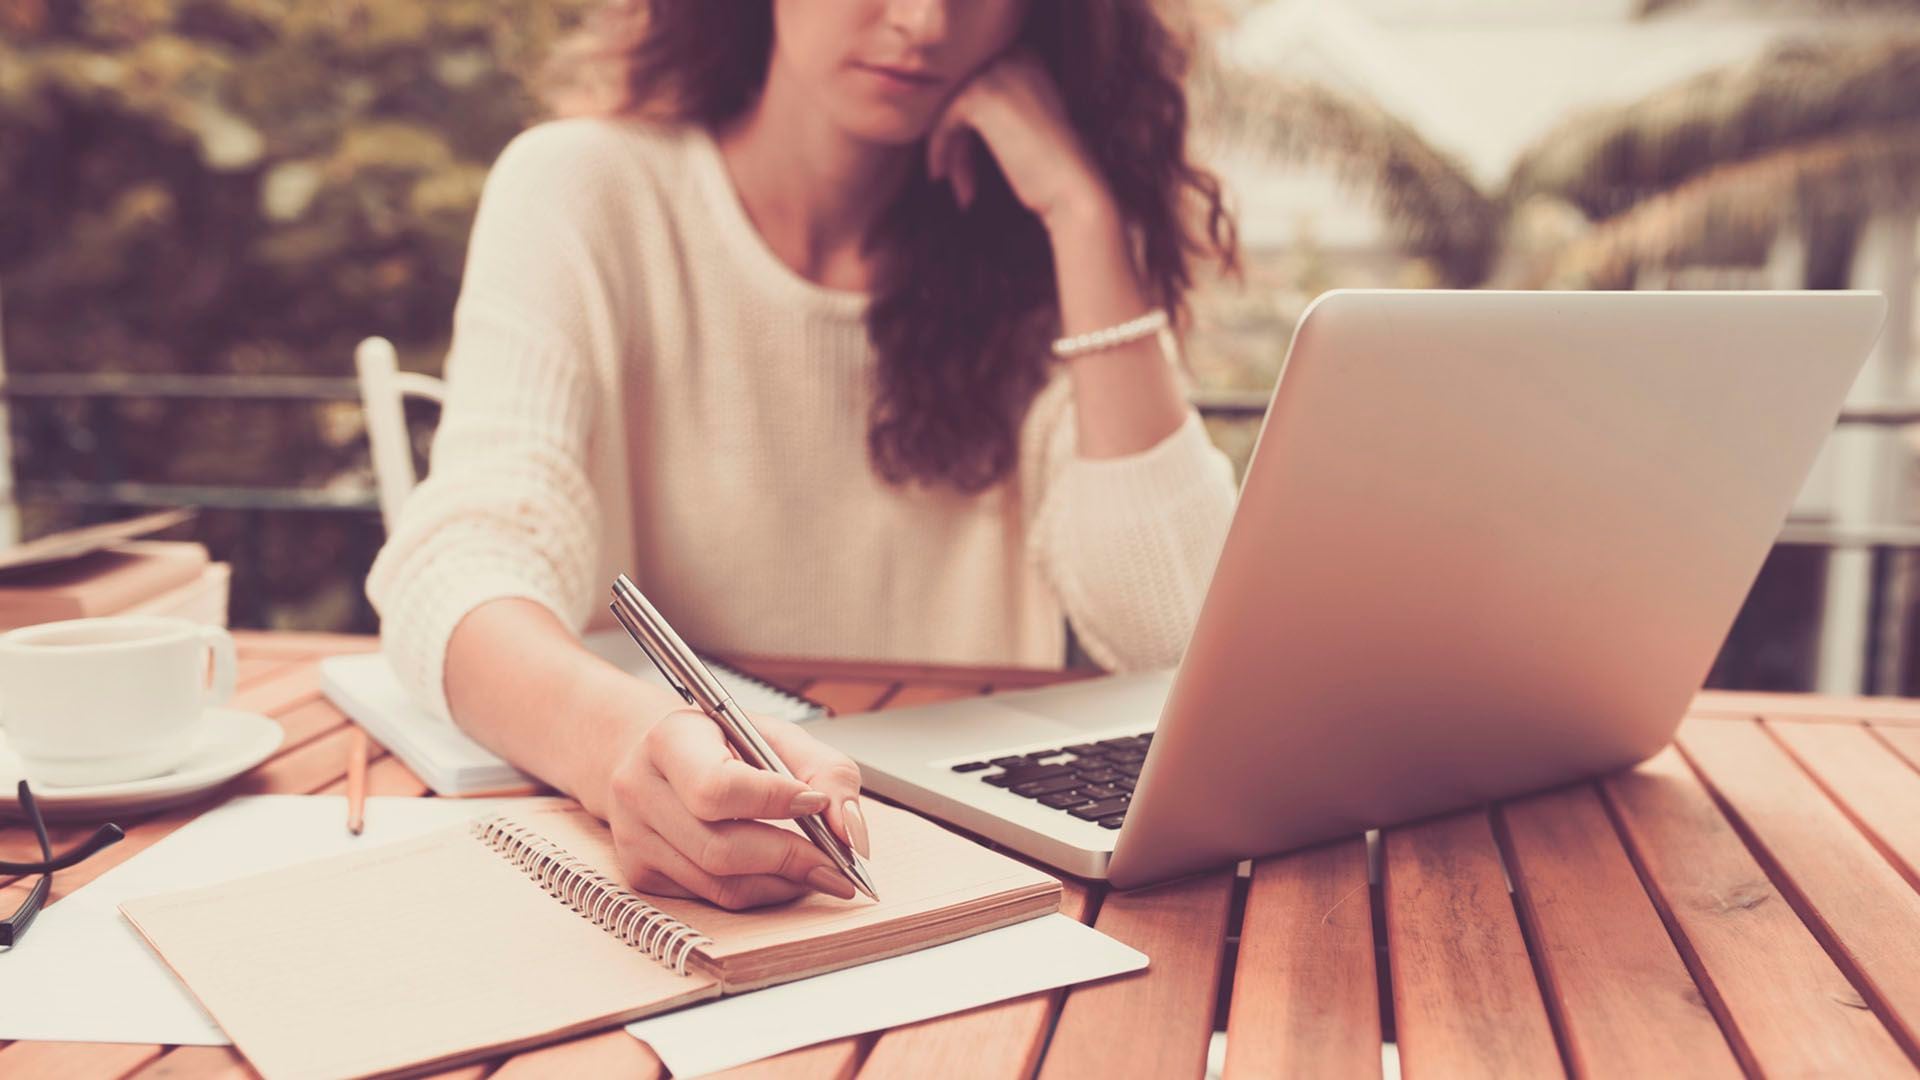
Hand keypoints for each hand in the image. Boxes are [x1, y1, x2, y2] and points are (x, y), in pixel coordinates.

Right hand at [604, 706, 870, 909]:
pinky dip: (757, 892)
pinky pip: (711, 899)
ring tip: (817, 870)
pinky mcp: (640, 874)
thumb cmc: (723, 744)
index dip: (773, 801)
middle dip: (789, 858)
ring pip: (718, 882)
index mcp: (670, 740)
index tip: (816, 803)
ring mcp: (633, 837)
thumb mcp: (778, 737)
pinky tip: (779, 875)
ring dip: (781, 882)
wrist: (660, 758)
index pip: (717, 787)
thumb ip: (828, 773)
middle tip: (838, 865)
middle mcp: (639, 789)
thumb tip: (852, 833)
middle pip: (719, 847)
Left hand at [927, 50, 1115, 230]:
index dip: (967, 130)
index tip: (967, 166)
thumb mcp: (1022, 125)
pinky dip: (940, 151)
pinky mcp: (979, 95)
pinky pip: (943, 121)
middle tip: (962, 182)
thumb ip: (992, 109)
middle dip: (958, 144)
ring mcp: (996, 72)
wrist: (1073, 187)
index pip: (976, 87)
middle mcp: (1013, 55)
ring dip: (953, 154)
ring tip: (962, 190)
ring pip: (950, 112)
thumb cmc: (1051, 168)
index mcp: (1027, 57)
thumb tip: (941, 111)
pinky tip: (941, 177)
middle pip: (961, 98)